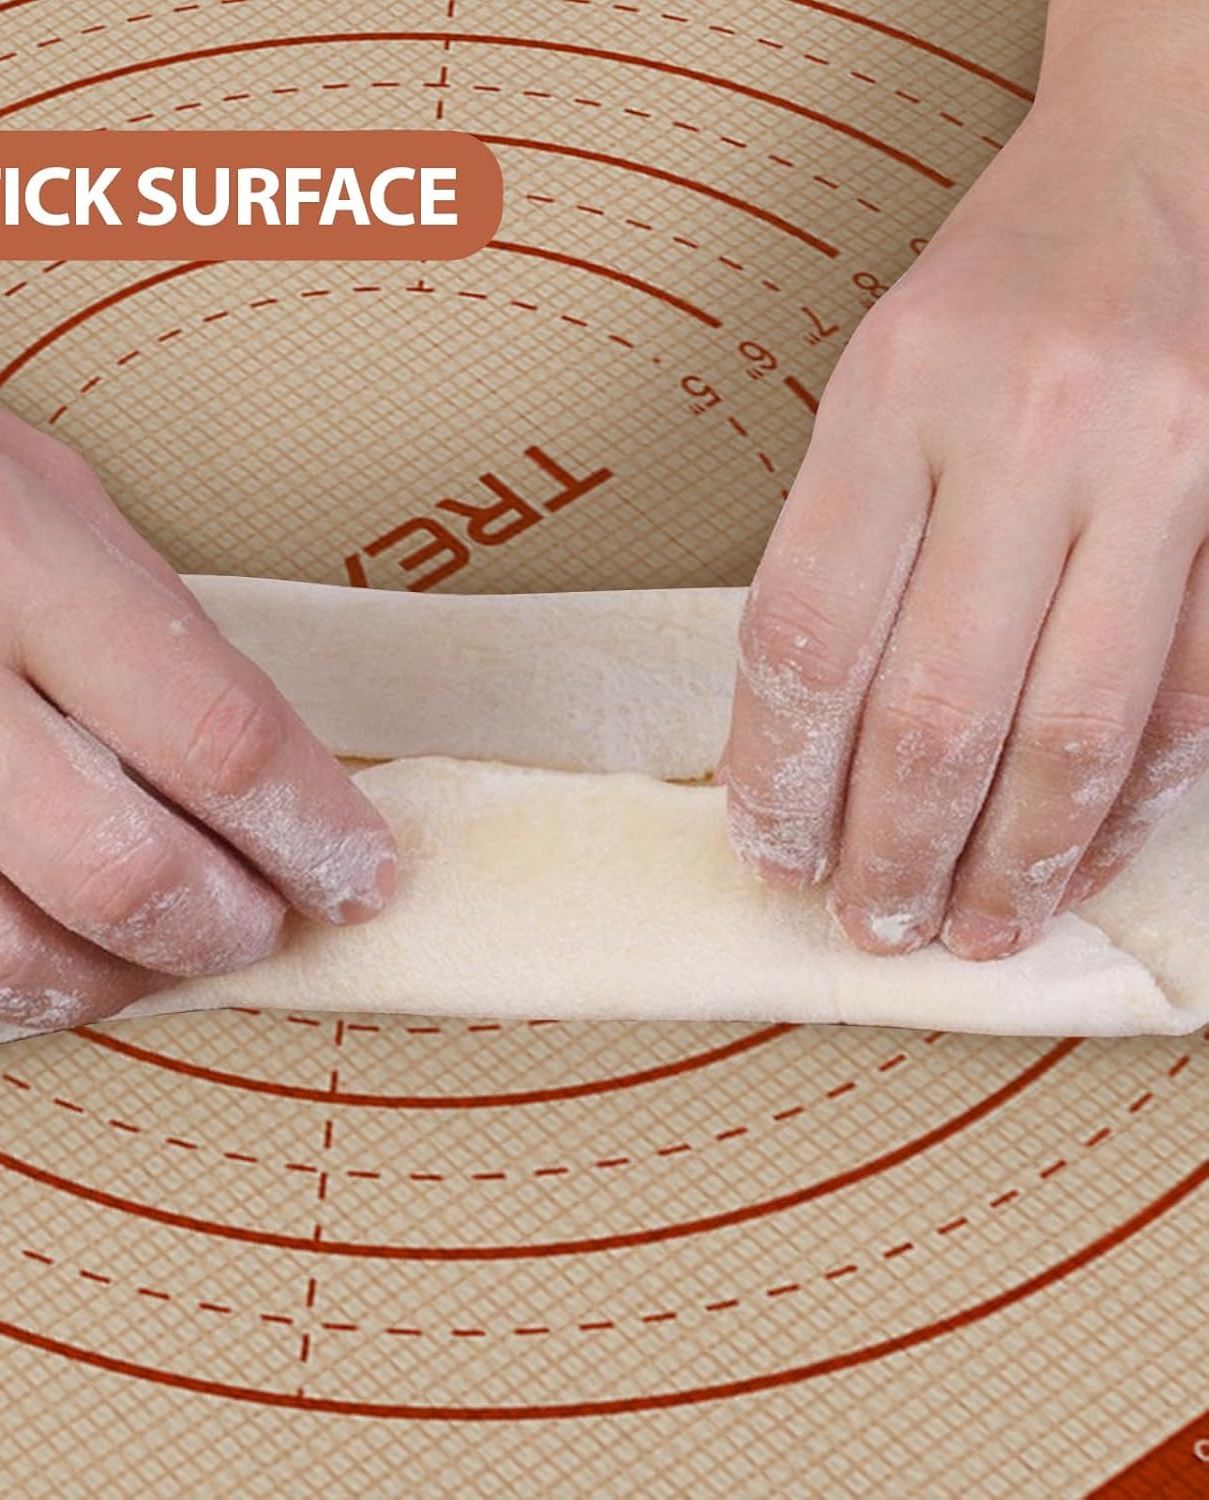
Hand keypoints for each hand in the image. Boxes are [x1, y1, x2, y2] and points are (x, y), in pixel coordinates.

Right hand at [0, 287, 394, 1043]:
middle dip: (232, 927)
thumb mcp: (27, 474)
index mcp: (3, 553)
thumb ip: (137, 619)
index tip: (358, 872)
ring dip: (113, 986)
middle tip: (263, 921)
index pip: (218, 738)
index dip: (316, 830)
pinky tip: (16, 975)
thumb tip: (234, 763)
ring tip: (154, 958)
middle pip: (121, 875)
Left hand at [722, 4, 1208, 959]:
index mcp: (897, 398)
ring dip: (1012, 864)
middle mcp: (1029, 435)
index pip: (810, 639)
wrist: (1157, 174)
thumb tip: (806, 752)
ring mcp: (1156, 478)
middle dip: (893, 850)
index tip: (769, 849)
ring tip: (966, 934)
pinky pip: (1185, 708)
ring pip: (1074, 733)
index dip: (782, 775)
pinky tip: (1070, 868)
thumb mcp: (869, 392)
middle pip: (939, 711)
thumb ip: (840, 556)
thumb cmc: (986, 299)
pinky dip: (1123, 814)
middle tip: (865, 924)